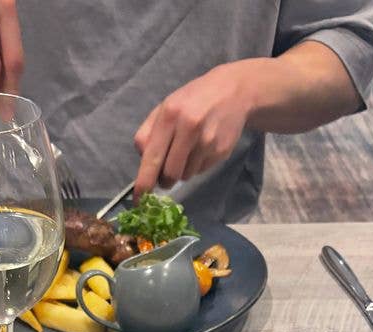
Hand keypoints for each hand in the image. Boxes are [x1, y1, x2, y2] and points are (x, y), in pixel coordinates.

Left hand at [133, 64, 252, 198]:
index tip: (138, 199)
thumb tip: (142, 160)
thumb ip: (148, 133)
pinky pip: (200, 171)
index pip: (152, 157)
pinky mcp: (221, 151)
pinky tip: (202, 147)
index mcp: (170, 115)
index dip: (144, 182)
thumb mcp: (165, 107)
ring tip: (189, 150)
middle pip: (170, 173)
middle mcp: (189, 128)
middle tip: (165, 173)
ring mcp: (208, 141)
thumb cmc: (192, 100)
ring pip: (185, 176)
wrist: (234, 91)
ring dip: (182, 171)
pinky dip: (196, 166)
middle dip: (165, 180)